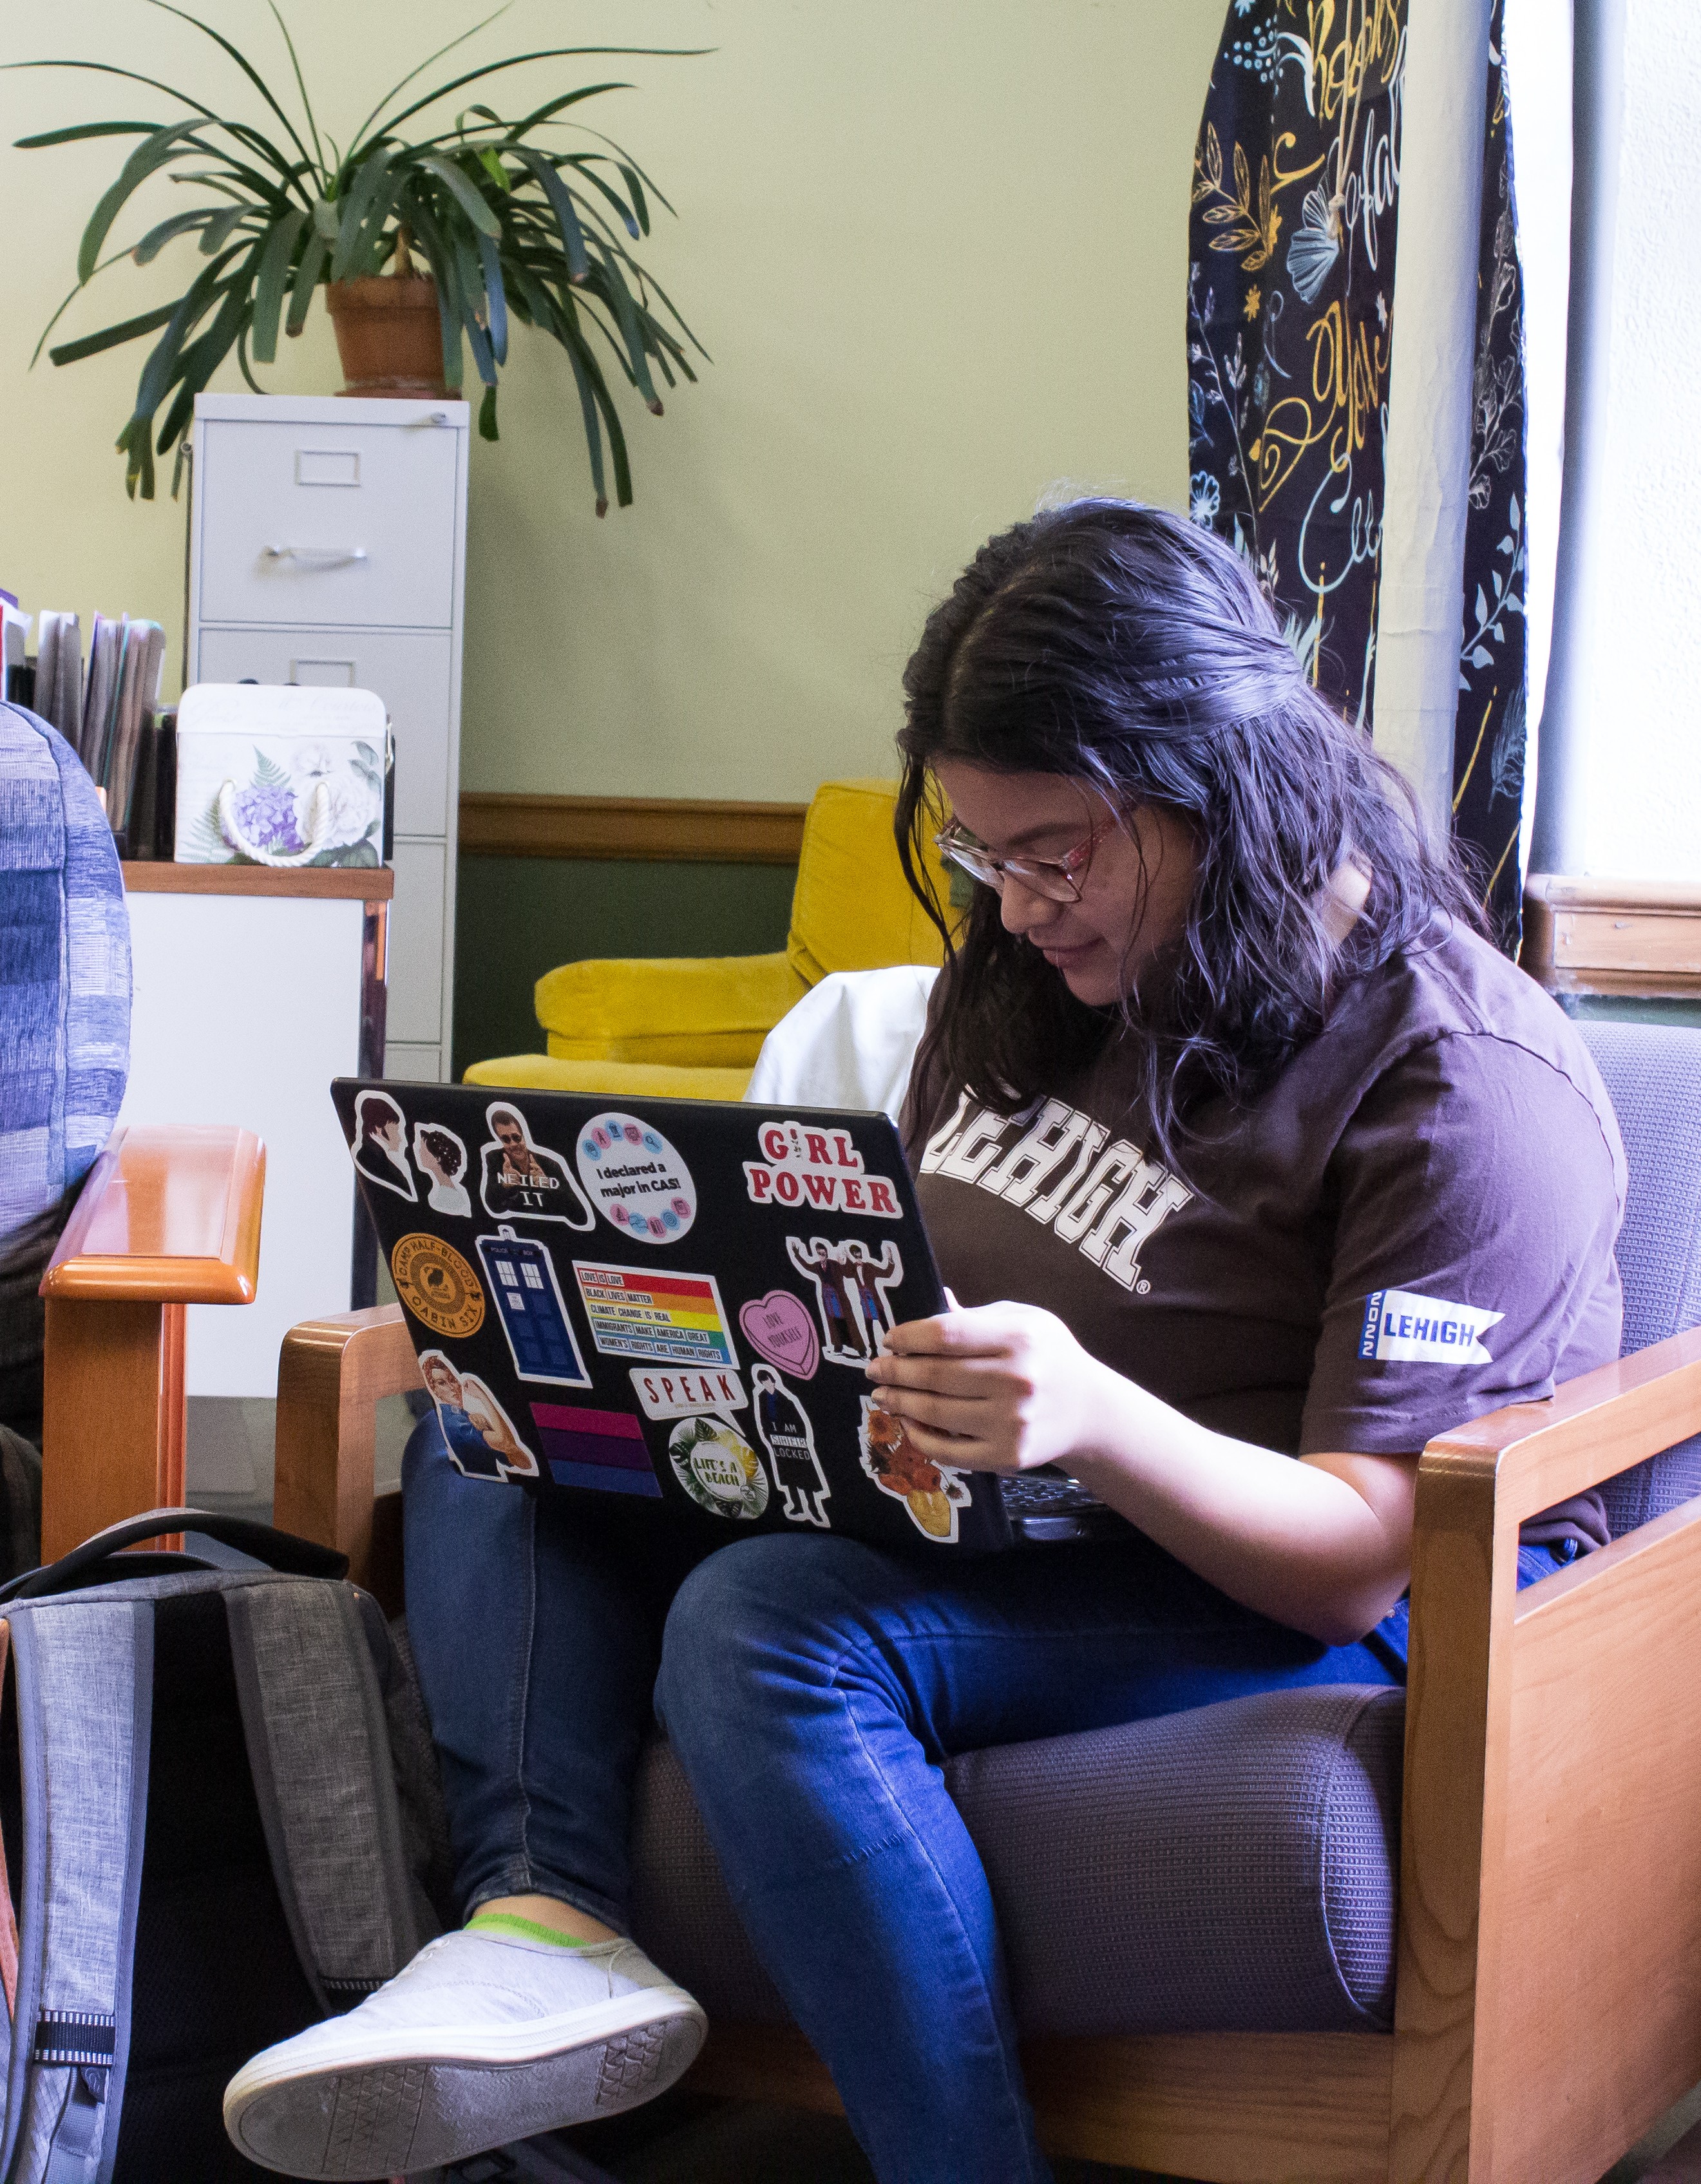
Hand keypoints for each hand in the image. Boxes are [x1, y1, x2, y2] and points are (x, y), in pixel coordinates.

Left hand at [865, 1300, 1111, 1473]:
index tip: (890, 1340)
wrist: (1090, 1410)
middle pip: (934, 1375)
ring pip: (934, 1413)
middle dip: (894, 1372)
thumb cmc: (1050, 1356)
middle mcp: (1016, 1380)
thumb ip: (977, 1315)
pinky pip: (948, 1450)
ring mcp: (1012, 1423)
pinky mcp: (1007, 1456)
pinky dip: (919, 1437)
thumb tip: (934, 1301)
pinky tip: (909, 1423)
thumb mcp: (1024, 1320)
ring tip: (884, 1396)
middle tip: (875, 1370)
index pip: (945, 1334)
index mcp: (1019, 1338)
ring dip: (899, 1403)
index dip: (908, 1338)